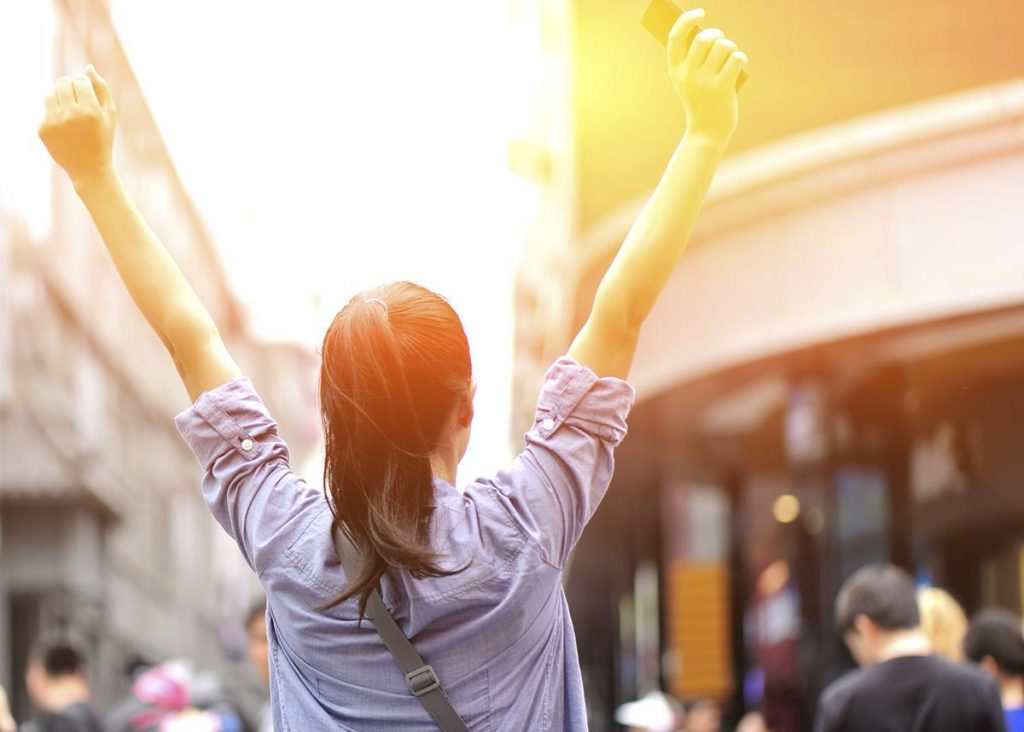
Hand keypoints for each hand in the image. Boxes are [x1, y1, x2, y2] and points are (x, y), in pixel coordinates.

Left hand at [38, 65, 116, 185]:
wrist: (89, 168)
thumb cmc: (103, 139)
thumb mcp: (109, 114)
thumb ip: (101, 88)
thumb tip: (88, 67)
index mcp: (90, 110)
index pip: (79, 80)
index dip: (84, 84)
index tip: (88, 94)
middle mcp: (71, 115)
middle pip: (62, 82)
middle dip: (70, 86)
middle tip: (77, 99)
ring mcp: (54, 122)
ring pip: (50, 92)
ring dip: (59, 95)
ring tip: (69, 107)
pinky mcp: (43, 129)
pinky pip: (46, 109)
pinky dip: (54, 112)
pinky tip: (64, 125)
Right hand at [667, 9, 746, 143]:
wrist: (707, 132)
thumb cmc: (701, 101)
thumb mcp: (689, 81)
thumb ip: (693, 59)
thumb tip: (708, 32)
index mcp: (675, 70)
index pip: (675, 37)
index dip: (686, 20)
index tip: (700, 12)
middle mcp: (688, 75)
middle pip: (705, 38)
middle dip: (718, 34)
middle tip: (721, 40)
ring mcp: (705, 82)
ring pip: (724, 46)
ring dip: (731, 47)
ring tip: (730, 57)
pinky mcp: (723, 87)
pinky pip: (737, 58)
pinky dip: (740, 58)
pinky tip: (738, 66)